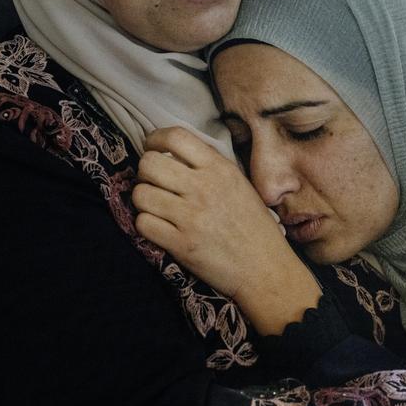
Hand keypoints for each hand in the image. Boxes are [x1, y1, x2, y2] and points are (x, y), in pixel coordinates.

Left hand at [133, 127, 320, 334]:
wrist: (265, 268)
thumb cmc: (254, 226)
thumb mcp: (239, 184)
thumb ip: (210, 165)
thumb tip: (173, 152)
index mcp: (220, 169)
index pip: (176, 136)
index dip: (155, 139)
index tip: (152, 148)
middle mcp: (203, 188)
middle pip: (149, 163)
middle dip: (145, 172)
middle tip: (154, 182)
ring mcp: (191, 217)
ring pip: (140, 194)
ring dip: (144, 200)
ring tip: (156, 206)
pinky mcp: (181, 244)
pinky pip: (143, 223)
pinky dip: (146, 225)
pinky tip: (159, 227)